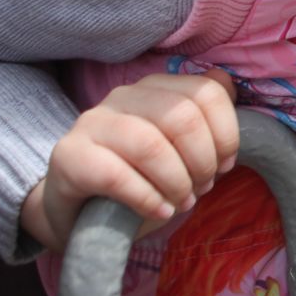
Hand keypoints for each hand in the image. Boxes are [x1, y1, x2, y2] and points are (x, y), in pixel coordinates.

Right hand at [22, 71, 238, 252]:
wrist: (79, 212)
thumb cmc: (140, 177)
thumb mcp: (179, 148)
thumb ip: (204, 116)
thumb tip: (226, 83)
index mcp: (154, 88)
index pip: (206, 92)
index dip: (226, 134)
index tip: (224, 166)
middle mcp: (122, 96)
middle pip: (182, 117)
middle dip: (202, 161)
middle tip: (201, 189)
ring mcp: (91, 123)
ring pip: (150, 145)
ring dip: (176, 182)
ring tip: (181, 203)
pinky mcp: (68, 157)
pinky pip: (116, 176)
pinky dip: (147, 199)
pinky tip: (158, 212)